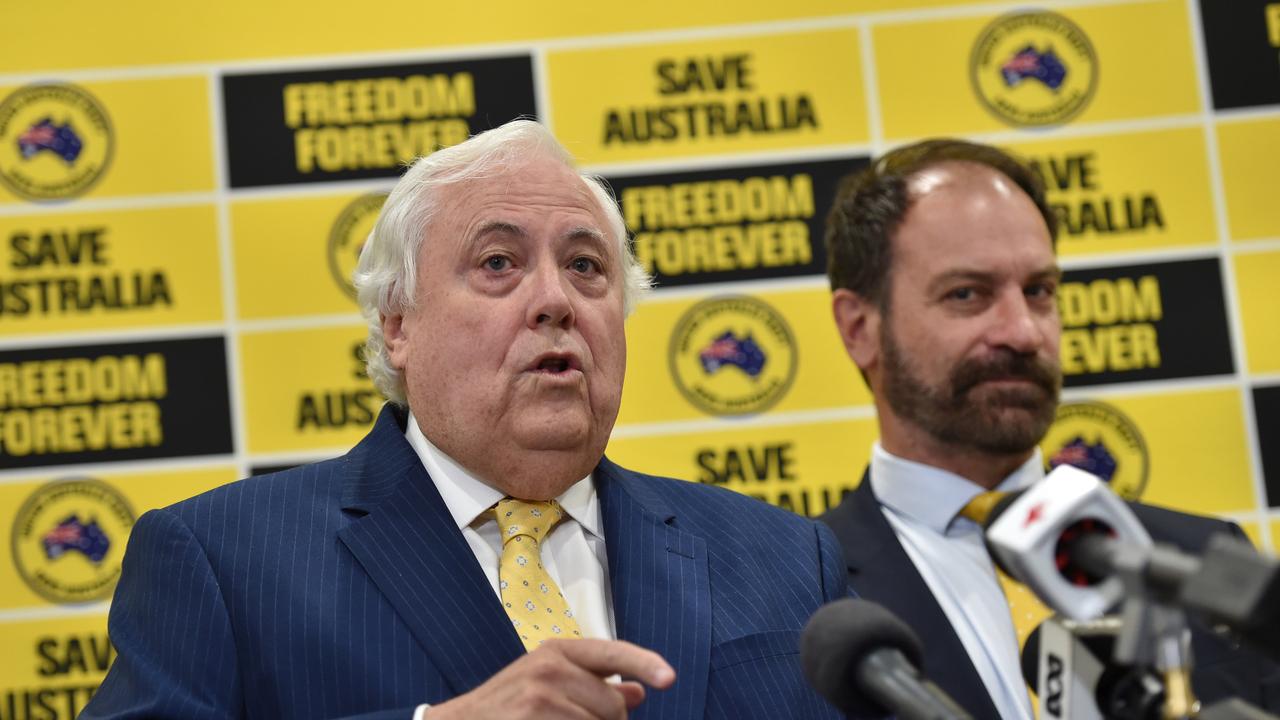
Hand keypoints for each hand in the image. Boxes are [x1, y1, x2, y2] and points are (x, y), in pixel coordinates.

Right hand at [427, 639, 674, 719]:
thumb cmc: (505, 709)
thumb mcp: (547, 684)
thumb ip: (593, 684)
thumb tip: (640, 691)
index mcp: (556, 651)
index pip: (612, 652)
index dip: (645, 663)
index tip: (668, 678)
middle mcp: (550, 668)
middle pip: (614, 705)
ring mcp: (542, 698)